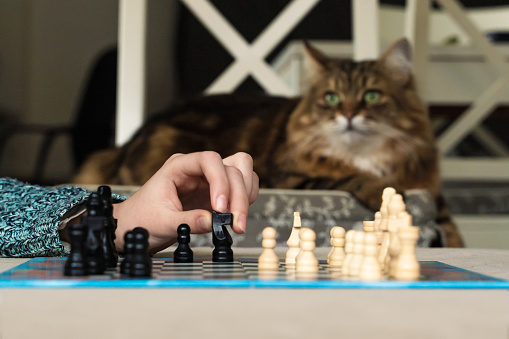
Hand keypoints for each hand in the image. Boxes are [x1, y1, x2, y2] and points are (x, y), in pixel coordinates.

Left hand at [112, 151, 258, 252]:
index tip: (219, 207)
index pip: (209, 160)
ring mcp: (210, 180)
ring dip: (246, 196)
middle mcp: (198, 169)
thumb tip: (211, 221)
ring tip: (238, 221)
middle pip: (232, 168)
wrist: (135, 227)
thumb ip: (186, 221)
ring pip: (242, 173)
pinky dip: (246, 201)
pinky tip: (237, 217)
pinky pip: (242, 187)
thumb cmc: (142, 218)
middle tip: (236, 222)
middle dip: (237, 196)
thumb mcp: (161, 222)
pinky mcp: (218, 193)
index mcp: (179, 166)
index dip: (219, 181)